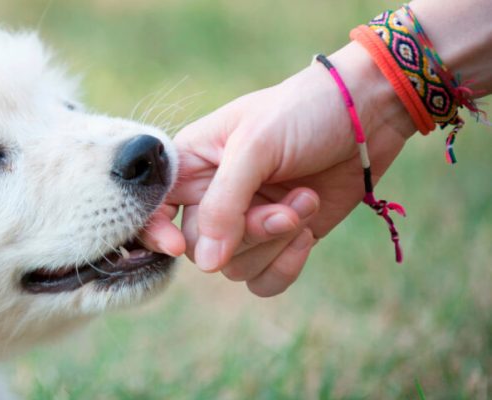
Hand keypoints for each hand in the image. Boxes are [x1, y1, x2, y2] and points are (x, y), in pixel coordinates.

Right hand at [144, 42, 415, 295]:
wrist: (367, 113)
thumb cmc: (303, 112)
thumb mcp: (256, 146)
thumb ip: (224, 204)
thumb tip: (206, 264)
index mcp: (191, 164)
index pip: (153, 210)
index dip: (157, 233)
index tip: (177, 245)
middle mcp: (212, 196)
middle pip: (202, 249)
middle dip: (248, 234)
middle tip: (285, 208)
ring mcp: (246, 221)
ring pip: (234, 268)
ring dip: (276, 242)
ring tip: (305, 201)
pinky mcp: (280, 240)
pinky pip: (264, 280)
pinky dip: (286, 265)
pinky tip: (308, 232)